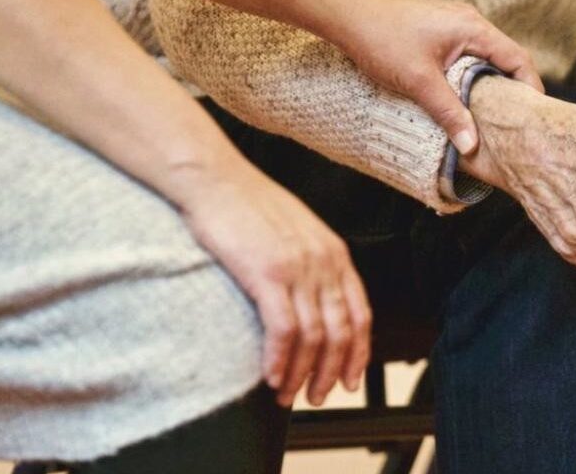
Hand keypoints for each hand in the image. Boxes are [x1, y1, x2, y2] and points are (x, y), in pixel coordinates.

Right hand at [170, 158, 371, 407]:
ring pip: (314, 337)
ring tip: (287, 395)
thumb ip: (311, 264)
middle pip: (341, 332)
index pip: (361, 314)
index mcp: (335, 253)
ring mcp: (298, 267)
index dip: (358, 353)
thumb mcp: (295, 231)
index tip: (349, 380)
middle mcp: (324, 262)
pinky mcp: (267, 273)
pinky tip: (271, 376)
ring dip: (301, 373)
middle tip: (316, 397)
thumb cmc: (246, 205)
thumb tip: (312, 302)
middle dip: (330, 372)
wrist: (214, 179)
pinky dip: (280, 360)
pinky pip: (284, 329)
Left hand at [337, 0, 543, 153]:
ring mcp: (454, 24)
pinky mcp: (439, 30)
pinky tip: (463, 98)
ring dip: (489, 84)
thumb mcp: (419, 82)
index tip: (533, 117)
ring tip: (491, 116)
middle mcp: (469, 22)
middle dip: (512, 90)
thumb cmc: (382, 40)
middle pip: (506, 58)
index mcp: (474, 28)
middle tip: (515, 122)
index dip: (531, 88)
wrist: (346, 15)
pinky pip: (468, 55)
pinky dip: (472, 76)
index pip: (518, 59)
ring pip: (485, 58)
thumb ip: (449, 113)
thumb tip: (472, 146)